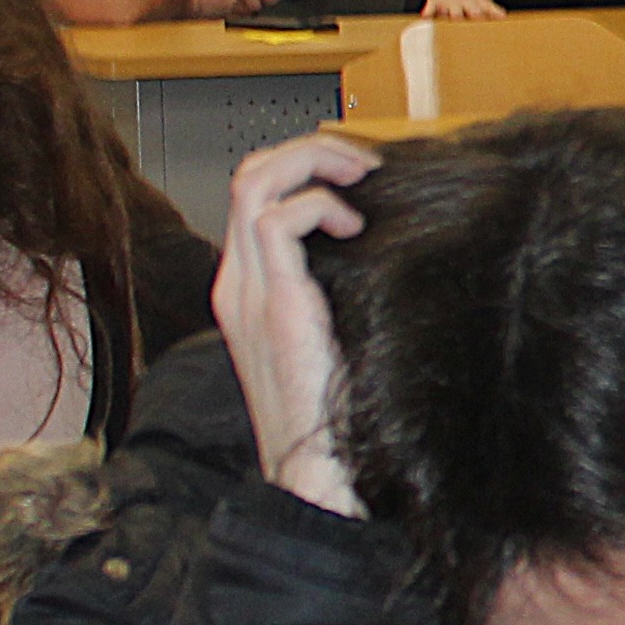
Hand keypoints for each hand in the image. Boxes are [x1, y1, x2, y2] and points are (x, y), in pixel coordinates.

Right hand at [214, 132, 380, 510]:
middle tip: (361, 162)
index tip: (357, 173)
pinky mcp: (273, 304)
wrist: (317, 476)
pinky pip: (277, 218)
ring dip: (314, 161)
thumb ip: (342, 291)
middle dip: (309, 149)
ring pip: (255, 179)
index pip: (255, 195)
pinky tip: (354, 226)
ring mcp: (248, 291)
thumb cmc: (338, 413)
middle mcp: (238, 283)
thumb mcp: (337, 335)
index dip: (302, 166)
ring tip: (359, 178)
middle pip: (249, 173)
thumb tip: (386, 244)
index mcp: (249, 289)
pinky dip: (319, 203)